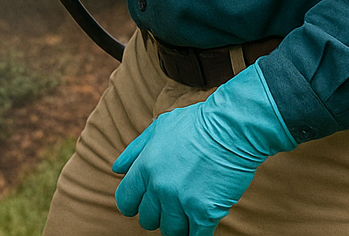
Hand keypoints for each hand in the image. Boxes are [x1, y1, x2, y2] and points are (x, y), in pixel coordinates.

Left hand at [112, 65, 295, 235]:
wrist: (231, 128)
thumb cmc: (197, 124)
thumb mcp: (159, 127)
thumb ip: (135, 150)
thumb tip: (117, 169)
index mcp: (145, 167)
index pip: (125, 201)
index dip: (134, 204)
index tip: (145, 203)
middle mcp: (159, 187)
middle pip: (147, 220)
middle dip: (159, 214)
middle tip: (173, 203)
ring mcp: (180, 202)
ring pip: (170, 231)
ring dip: (179, 224)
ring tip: (189, 211)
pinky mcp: (204, 213)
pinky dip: (197, 233)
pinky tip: (203, 221)